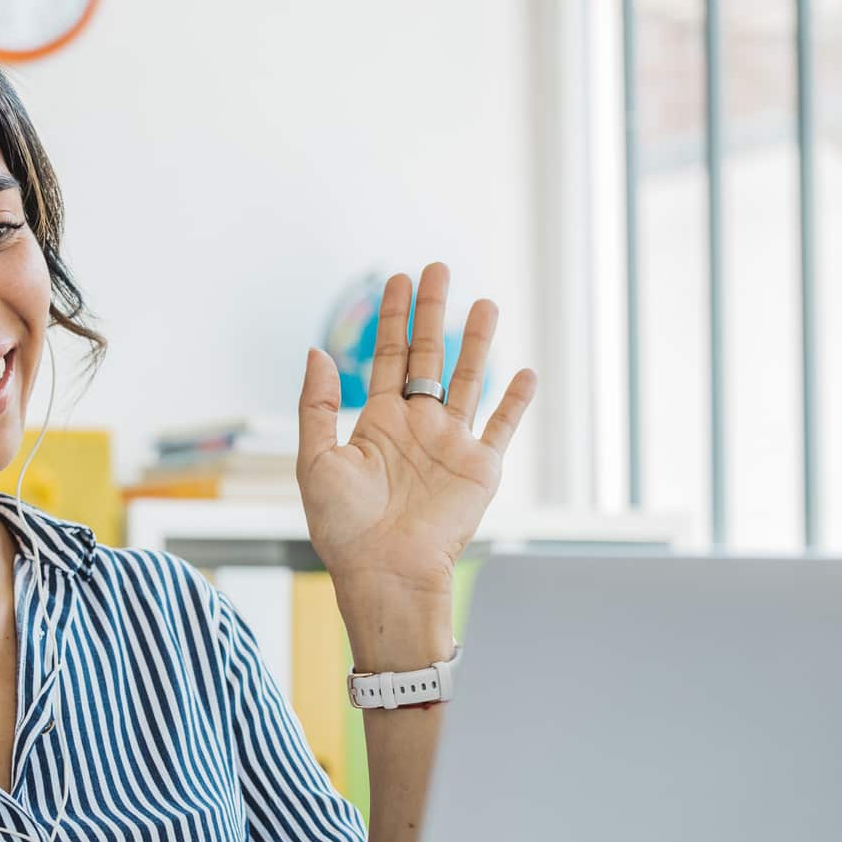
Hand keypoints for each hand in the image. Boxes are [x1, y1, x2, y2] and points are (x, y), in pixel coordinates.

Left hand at [297, 263, 536, 620]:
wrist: (385, 572)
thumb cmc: (344, 527)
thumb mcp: (315, 460)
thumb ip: (317, 406)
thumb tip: (317, 351)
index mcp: (377, 422)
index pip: (388, 357)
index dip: (393, 318)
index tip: (397, 278)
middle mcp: (416, 426)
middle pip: (428, 356)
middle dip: (432, 312)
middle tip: (438, 269)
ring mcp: (450, 444)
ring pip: (468, 380)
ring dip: (477, 342)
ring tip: (486, 302)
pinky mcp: (480, 467)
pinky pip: (503, 427)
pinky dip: (517, 401)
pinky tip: (526, 371)